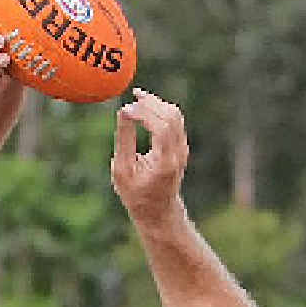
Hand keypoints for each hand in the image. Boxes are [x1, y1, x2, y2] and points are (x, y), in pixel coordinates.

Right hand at [111, 92, 188, 231]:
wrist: (158, 211)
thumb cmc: (136, 194)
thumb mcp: (123, 170)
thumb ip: (124, 140)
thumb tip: (124, 111)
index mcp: (164, 163)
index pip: (160, 127)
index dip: (144, 113)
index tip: (126, 108)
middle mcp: (178, 154)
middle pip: (171, 116)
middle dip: (152, 102)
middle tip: (134, 95)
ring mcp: (182, 149)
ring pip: (175, 115)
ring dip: (157, 103)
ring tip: (139, 98)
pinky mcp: (181, 146)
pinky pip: (175, 120)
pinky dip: (161, 110)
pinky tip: (146, 108)